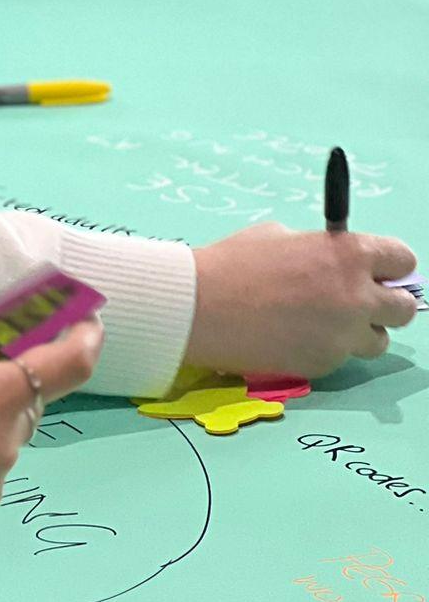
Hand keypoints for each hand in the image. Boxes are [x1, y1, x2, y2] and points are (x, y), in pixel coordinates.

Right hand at [187, 223, 415, 377]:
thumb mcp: (281, 237)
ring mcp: (342, 336)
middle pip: (404, 309)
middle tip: (357, 302)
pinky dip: (323, 349)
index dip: (388, 266)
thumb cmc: (232, 263)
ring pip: (376, 341)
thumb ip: (320, 251)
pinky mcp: (323, 365)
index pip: (403, 260)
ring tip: (321, 324)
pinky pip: (338, 358)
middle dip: (384, 304)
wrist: (197, 307)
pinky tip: (291, 337)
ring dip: (358, 332)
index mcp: (349, 254)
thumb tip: (334, 264)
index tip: (377, 272)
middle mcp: (356, 297)